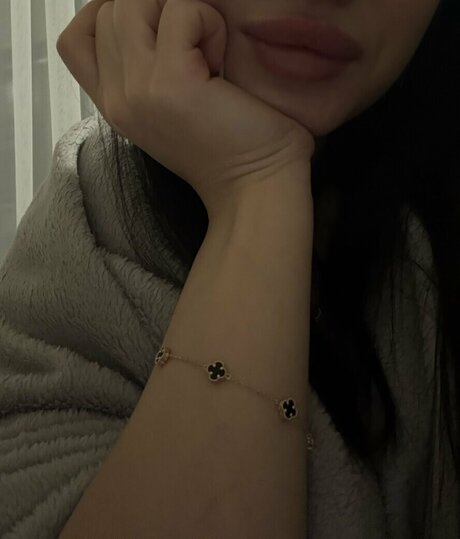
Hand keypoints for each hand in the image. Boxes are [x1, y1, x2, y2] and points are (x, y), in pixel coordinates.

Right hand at [56, 0, 314, 216]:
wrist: (257, 188)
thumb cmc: (229, 148)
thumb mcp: (170, 111)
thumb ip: (145, 72)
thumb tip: (153, 16)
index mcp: (116, 107)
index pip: (74, 41)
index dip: (105, 16)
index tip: (151, 28)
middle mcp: (118, 100)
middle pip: (107, 13)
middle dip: (154, 13)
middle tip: (193, 52)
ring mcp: (139, 91)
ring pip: (134, 3)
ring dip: (179, 13)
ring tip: (207, 55)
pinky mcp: (172, 82)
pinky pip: (181, 11)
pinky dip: (207, 23)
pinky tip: (220, 63)